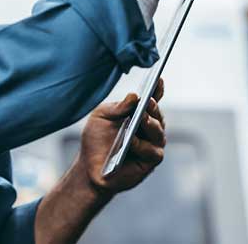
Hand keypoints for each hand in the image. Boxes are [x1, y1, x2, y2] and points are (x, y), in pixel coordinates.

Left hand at [77, 78, 166, 193]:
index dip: (157, 90)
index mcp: (139, 113)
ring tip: (141, 118)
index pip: (152, 99)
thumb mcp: (101, 117)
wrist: (89, 168)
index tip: (158, 79)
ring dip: (150, 124)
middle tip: (148, 101)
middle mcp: (150, 127)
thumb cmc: (96, 140)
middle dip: (153, 107)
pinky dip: (141, 145)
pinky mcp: (150, 161)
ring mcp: (152, 144)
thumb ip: (118, 107)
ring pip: (158, 132)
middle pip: (157, 114)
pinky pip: (152, 151)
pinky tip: (131, 141)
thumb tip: (134, 96)